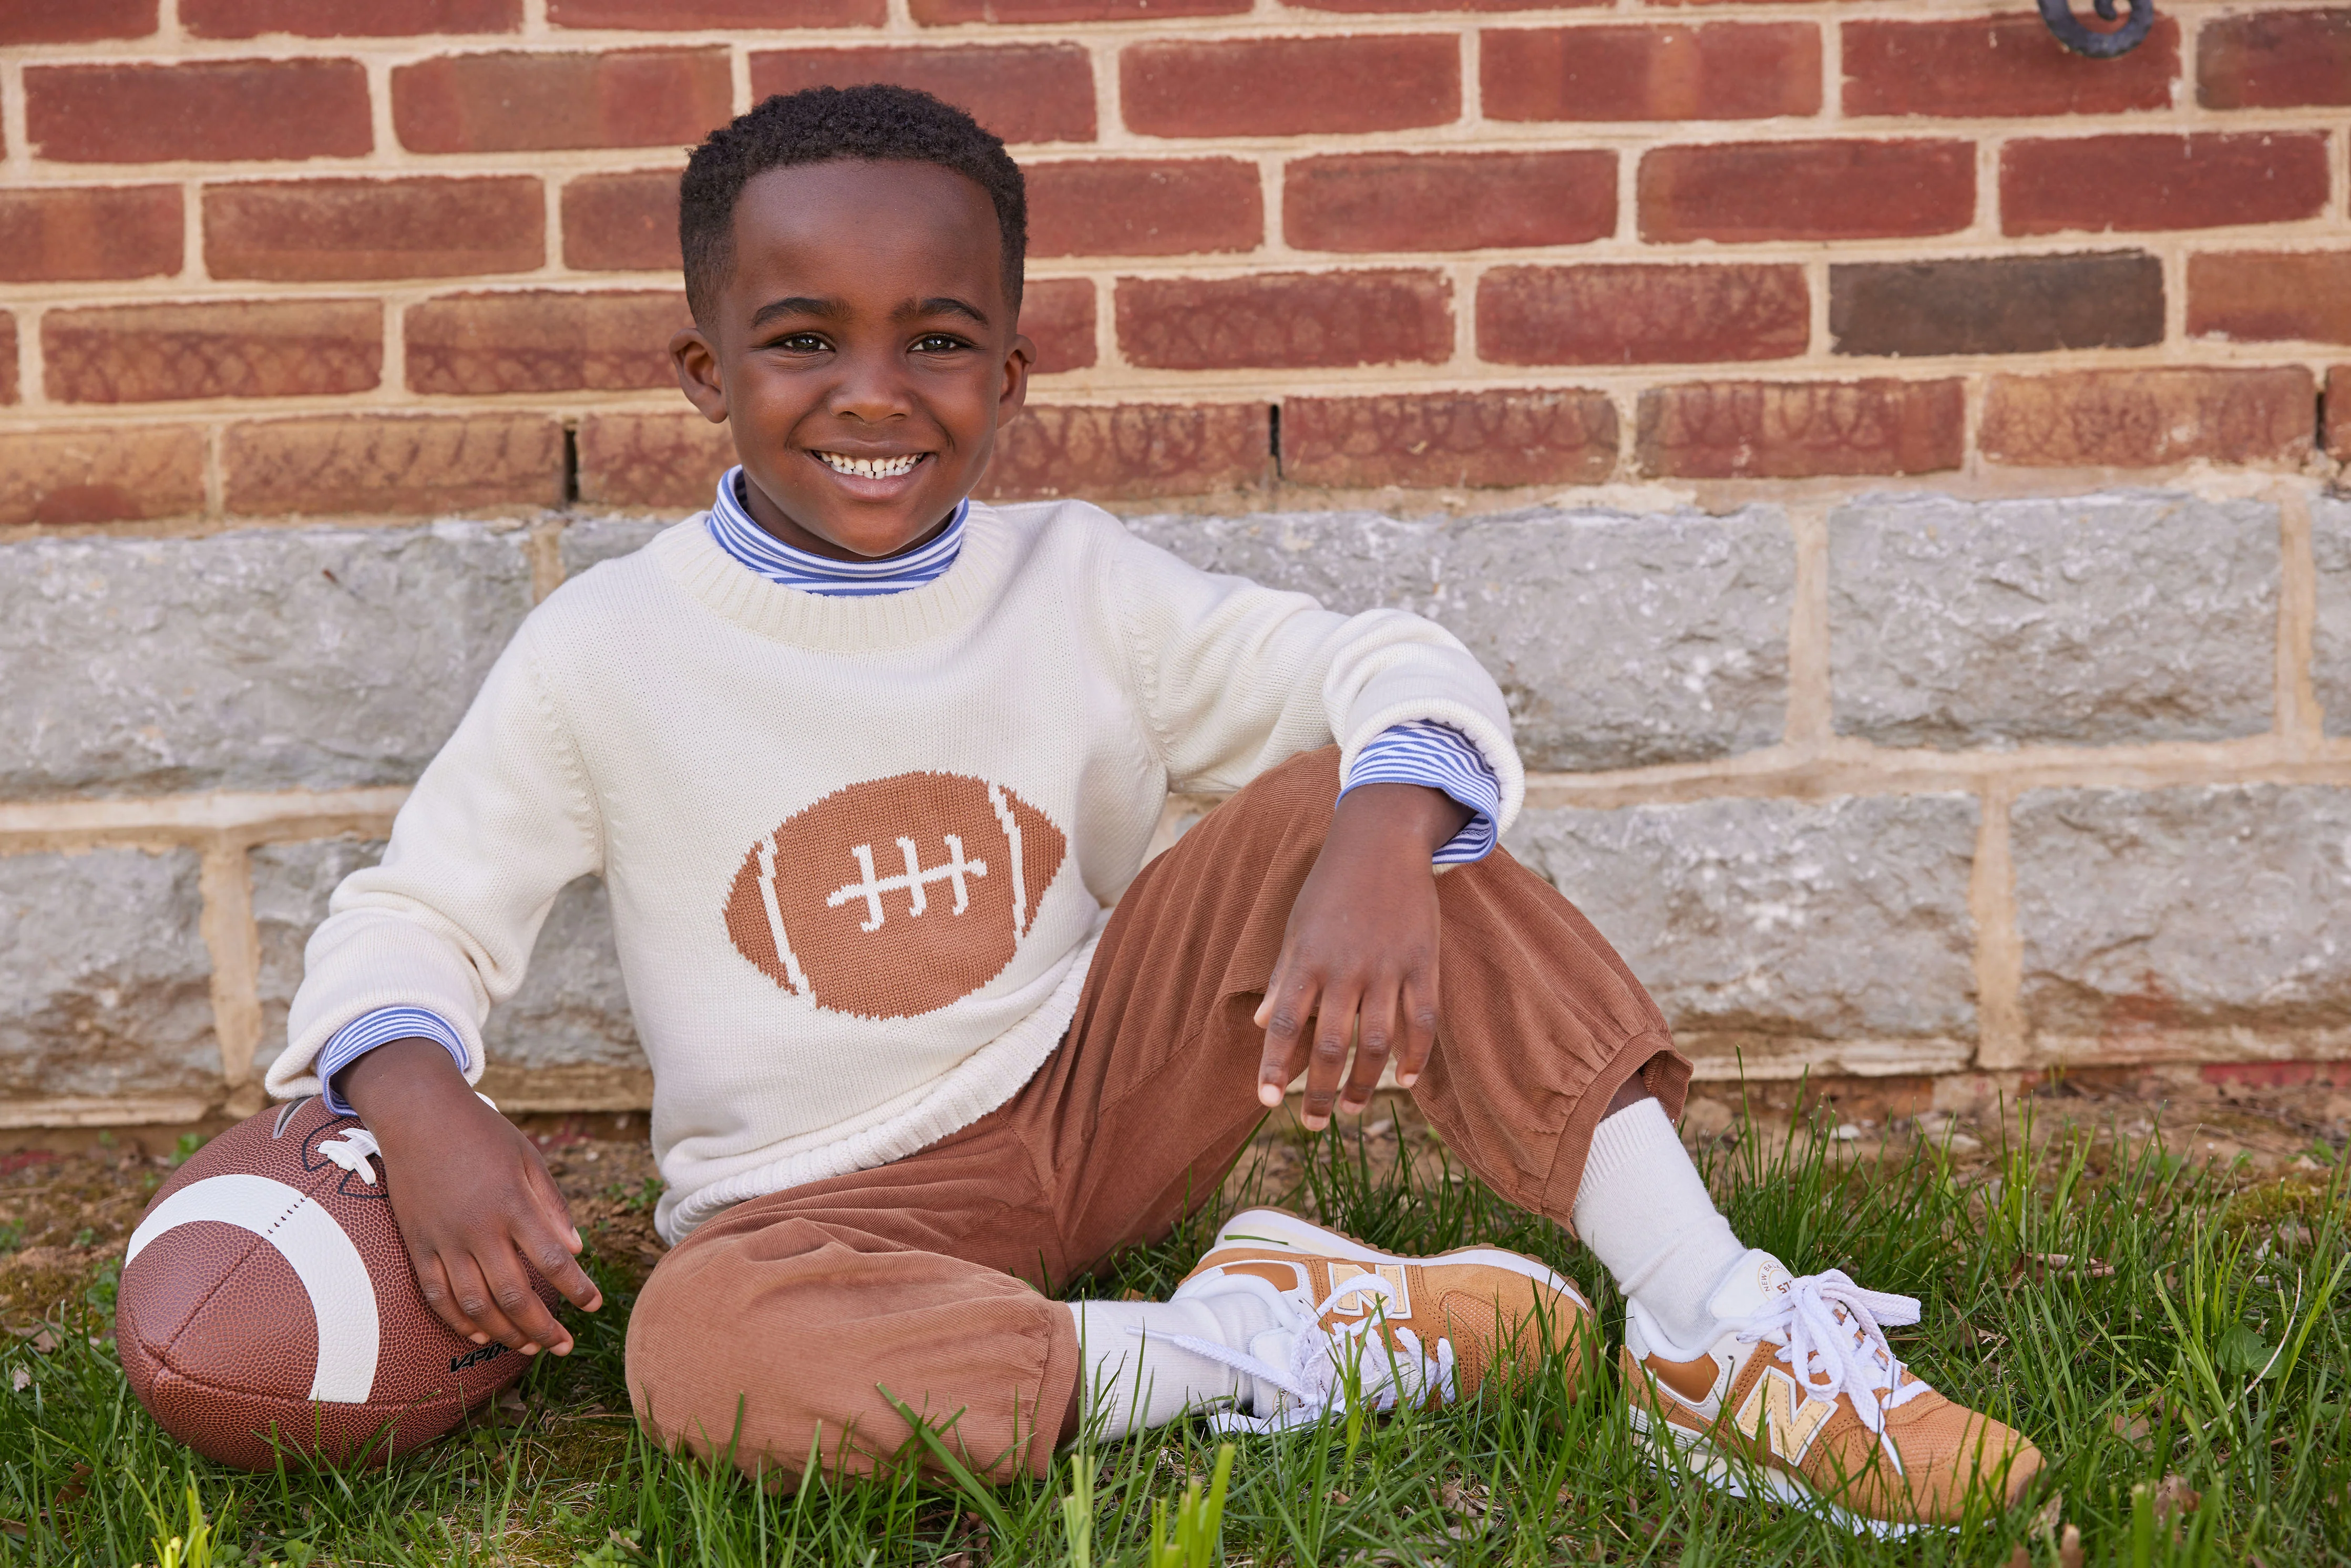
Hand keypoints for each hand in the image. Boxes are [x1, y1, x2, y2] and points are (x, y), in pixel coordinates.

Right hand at [340, 1037, 602, 1356]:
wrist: (418, 1114)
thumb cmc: (482, 1132)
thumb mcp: (528, 1159)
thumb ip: (552, 1207)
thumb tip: (576, 1251)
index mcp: (512, 1205)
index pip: (553, 1261)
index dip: (577, 1289)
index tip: (595, 1306)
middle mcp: (478, 1229)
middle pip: (515, 1294)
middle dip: (543, 1327)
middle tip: (564, 1345)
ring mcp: (444, 1240)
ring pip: (475, 1305)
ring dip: (505, 1333)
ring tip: (529, 1347)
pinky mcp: (417, 1244)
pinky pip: (437, 1294)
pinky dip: (458, 1321)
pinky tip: (480, 1334)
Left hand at [1254, 783, 1471, 1129]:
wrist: (1381, 840)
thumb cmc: (1330, 887)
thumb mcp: (1296, 927)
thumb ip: (1283, 978)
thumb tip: (1258, 1025)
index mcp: (1306, 959)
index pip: (1283, 1024)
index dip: (1273, 1067)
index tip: (1265, 1101)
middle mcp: (1345, 968)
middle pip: (1330, 1045)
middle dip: (1319, 1091)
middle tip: (1314, 1124)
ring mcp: (1387, 967)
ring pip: (1376, 1043)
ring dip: (1363, 1084)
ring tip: (1351, 1109)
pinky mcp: (1423, 962)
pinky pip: (1422, 1020)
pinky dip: (1415, 1056)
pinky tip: (1404, 1081)